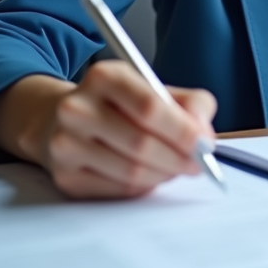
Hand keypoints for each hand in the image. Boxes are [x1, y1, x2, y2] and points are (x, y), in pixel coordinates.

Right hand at [34, 61, 216, 198]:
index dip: (182, 130)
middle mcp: (77, 108)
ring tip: (175, 167)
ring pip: (131, 172)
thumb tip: (204, 136)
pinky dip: (143, 186)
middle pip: (140, 144)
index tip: (205, 144)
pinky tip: (150, 174)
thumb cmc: (121, 105)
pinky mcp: (65, 176)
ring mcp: (66, 144)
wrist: (63, 118)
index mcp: (104, 77)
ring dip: (163, 174)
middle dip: (178, 158)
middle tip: (198, 164)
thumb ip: (191, 104)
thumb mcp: (155, 88)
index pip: (149, 107)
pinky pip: (118, 190)